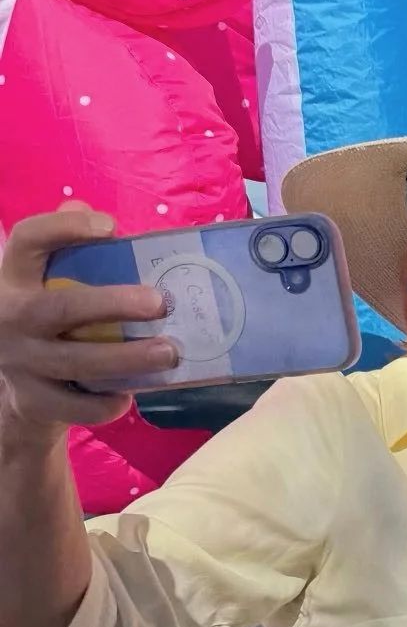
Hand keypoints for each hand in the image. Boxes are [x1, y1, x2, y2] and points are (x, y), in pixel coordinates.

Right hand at [0, 207, 177, 434]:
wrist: (18, 384)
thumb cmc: (49, 320)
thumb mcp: (47, 281)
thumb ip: (71, 250)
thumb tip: (101, 221)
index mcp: (14, 277)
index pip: (27, 240)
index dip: (64, 228)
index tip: (110, 228)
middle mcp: (10, 317)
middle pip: (60, 307)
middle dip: (112, 304)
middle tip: (161, 303)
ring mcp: (20, 362)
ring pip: (75, 361)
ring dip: (127, 358)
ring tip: (169, 353)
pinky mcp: (34, 399)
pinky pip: (74, 406)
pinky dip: (104, 404)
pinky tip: (129, 395)